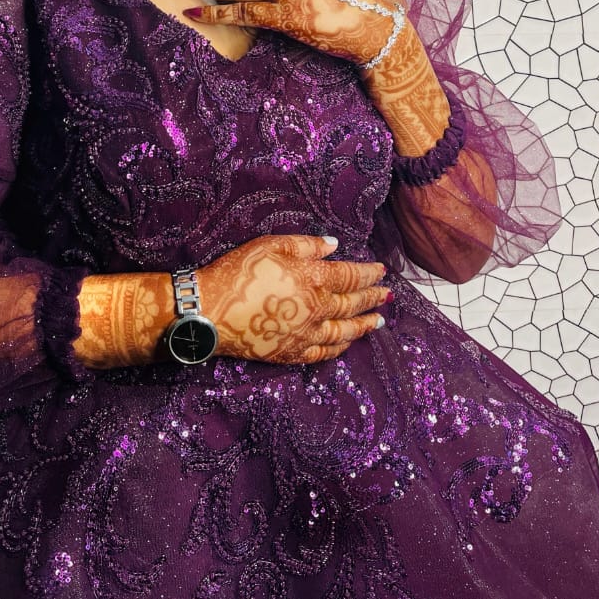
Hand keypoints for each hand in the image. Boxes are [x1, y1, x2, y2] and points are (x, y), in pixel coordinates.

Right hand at [197, 235, 388, 364]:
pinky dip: (340, 347)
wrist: (210, 312)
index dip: (368, 272)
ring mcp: (306, 334)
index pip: (350, 275)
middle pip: (352, 303)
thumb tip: (334, 245)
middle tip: (387, 294)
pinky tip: (348, 343)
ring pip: (344, 331)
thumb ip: (305, 245)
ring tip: (379, 321)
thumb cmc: (238, 272)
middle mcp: (317, 309)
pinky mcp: (292, 353)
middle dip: (372, 297)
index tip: (382, 270)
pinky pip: (324, 353)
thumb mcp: (270, 246)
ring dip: (364, 324)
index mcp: (313, 279)